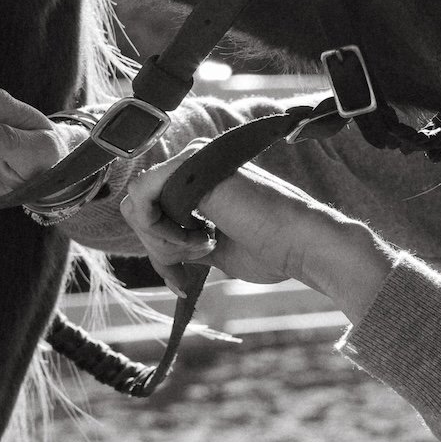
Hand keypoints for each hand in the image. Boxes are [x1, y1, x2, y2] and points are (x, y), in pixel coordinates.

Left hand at [121, 148, 393, 321]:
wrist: (302, 244)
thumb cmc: (272, 249)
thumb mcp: (212, 249)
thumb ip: (182, 243)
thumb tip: (157, 250)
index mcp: (201, 180)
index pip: (152, 212)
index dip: (159, 251)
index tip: (180, 281)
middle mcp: (194, 164)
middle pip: (139, 208)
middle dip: (157, 249)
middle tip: (185, 272)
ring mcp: (192, 160)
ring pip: (138, 203)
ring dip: (161, 240)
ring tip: (200, 250)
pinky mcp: (191, 165)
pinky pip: (144, 197)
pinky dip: (160, 229)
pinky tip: (196, 241)